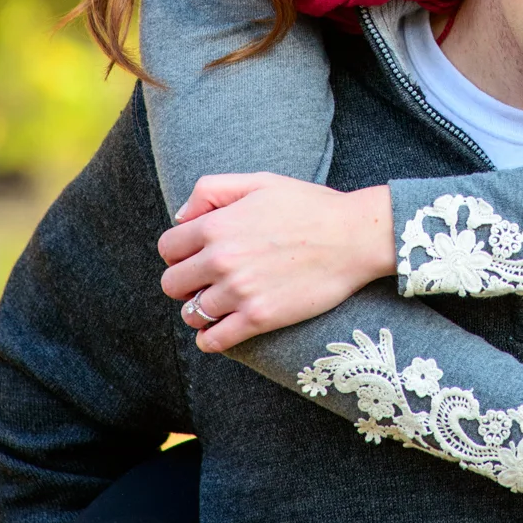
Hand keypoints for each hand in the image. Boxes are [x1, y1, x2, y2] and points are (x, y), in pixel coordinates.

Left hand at [157, 174, 395, 351]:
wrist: (355, 237)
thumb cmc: (311, 206)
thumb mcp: (261, 181)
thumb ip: (213, 190)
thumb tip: (181, 217)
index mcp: (218, 225)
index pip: (168, 248)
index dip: (179, 252)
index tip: (195, 257)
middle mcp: (222, 260)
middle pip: (172, 283)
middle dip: (186, 282)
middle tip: (207, 281)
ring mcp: (239, 291)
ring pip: (191, 313)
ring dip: (201, 309)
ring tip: (221, 303)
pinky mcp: (259, 318)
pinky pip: (213, 341)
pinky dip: (210, 339)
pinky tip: (222, 329)